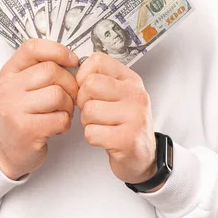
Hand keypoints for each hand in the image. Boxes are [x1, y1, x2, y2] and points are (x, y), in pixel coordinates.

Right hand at [0, 39, 78, 179]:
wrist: (9, 151)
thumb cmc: (23, 116)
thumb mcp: (25, 88)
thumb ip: (41, 70)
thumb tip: (73, 59)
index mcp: (9, 73)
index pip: (32, 48)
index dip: (57, 50)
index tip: (72, 61)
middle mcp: (8, 89)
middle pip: (51, 71)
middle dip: (70, 84)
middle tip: (70, 98)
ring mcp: (14, 109)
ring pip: (58, 94)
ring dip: (69, 106)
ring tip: (62, 113)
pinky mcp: (26, 129)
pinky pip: (60, 118)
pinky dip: (65, 124)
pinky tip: (57, 127)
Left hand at [76, 53, 161, 191]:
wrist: (144, 156)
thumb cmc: (126, 124)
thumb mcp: (120, 95)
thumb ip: (101, 80)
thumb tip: (72, 69)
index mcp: (132, 80)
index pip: (98, 60)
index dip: (83, 76)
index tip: (88, 89)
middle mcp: (136, 95)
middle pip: (89, 85)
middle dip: (83, 101)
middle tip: (93, 112)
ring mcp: (134, 117)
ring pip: (88, 110)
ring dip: (88, 122)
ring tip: (102, 126)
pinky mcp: (127, 139)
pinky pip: (91, 132)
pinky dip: (92, 137)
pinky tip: (105, 139)